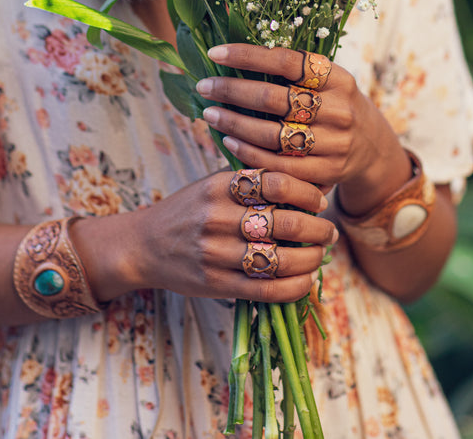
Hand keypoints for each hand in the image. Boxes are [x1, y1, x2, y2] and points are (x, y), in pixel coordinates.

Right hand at [132, 169, 337, 302]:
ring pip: (280, 259)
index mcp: (219, 185)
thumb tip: (308, 185)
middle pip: (284, 222)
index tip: (320, 201)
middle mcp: (217, 217)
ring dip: (312, 259)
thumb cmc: (188, 211)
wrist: (144, 246)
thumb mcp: (212, 184)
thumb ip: (251, 182)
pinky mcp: (216, 284)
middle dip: (318, 229)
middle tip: (329, 231)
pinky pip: (267, 290)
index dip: (307, 192)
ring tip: (320, 254)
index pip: (276, 182)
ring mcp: (216, 253)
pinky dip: (295, 287)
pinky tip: (307, 280)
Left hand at [196, 43, 411, 212]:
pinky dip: (247, 152)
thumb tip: (236, 53)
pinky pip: (277, 164)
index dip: (247, 55)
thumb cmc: (334, 105)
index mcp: (338, 78)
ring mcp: (335, 143)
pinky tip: (228, 140)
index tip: (215, 53)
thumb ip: (292, 70)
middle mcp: (339, 109)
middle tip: (204, 86)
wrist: (372, 148)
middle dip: (231, 91)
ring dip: (232, 123)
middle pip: (273, 99)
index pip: (286, 61)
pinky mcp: (327, 172)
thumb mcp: (327, 81)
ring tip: (208, 113)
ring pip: (271, 134)